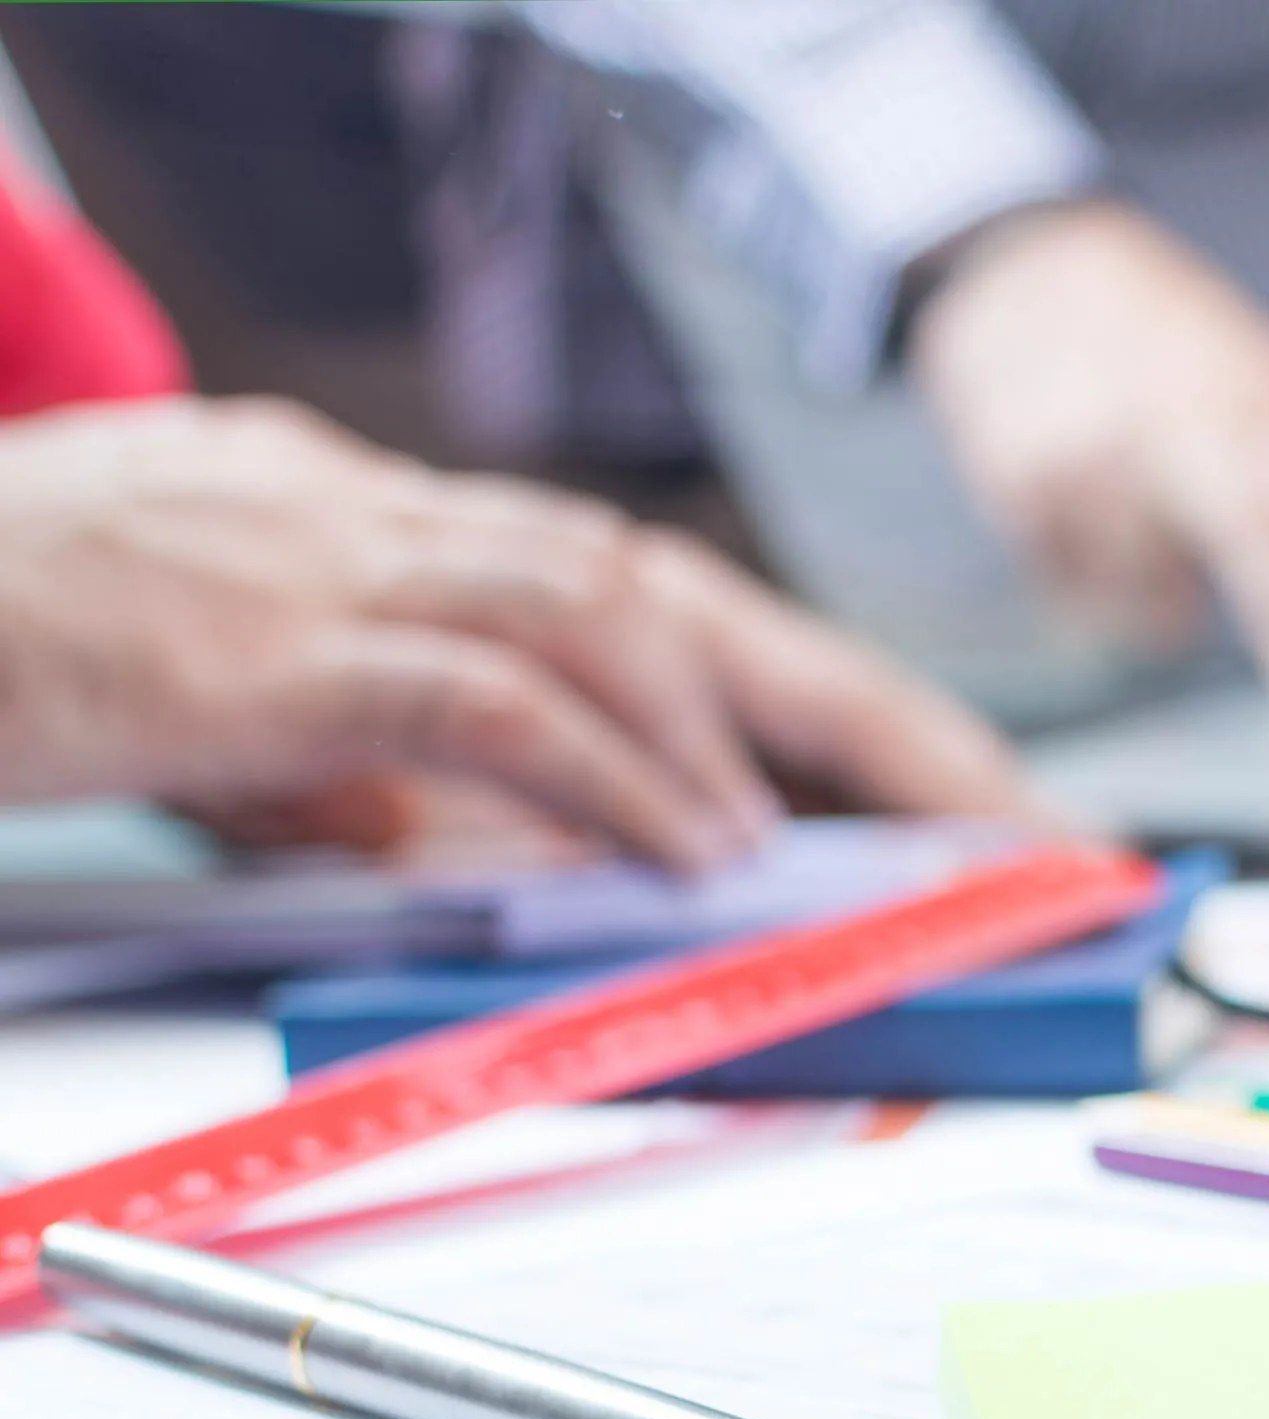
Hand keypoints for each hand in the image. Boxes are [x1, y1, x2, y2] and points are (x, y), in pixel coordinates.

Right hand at [0, 398, 1036, 868]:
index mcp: (419, 541)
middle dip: (857, 705)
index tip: (937, 779)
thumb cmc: (67, 645)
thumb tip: (576, 856)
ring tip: (828, 847)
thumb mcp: (279, 717)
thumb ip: (427, 772)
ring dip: (738, 741)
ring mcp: (344, 568)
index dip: (813, 687)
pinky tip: (689, 840)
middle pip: (686, 593)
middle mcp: (408, 527)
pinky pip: (484, 696)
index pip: (661, 599)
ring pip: (606, 619)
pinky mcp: (274, 647)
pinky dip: (605, 767)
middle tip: (990, 809)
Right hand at [910, 201, 1268, 713]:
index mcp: (1252, 387)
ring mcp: (1093, 454)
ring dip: (1166, 600)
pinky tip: (1091, 514)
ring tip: (1145, 517)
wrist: (1022, 277)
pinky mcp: (1024, 490)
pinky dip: (1102, 583)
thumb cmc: (1171, 355)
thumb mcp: (1256, 384)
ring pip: (1154, 602)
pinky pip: (1083, 596)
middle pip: (1251, 532)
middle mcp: (1175, 415)